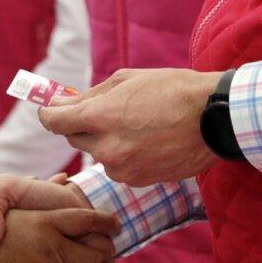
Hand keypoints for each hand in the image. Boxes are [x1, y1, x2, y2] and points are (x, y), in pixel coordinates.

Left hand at [38, 68, 224, 184]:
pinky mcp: (138, 182)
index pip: (54, 122)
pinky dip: (124, 154)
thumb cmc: (170, 90)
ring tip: (136, 123)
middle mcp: (107, 148)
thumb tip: (61, 104)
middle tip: (106, 108)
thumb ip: (89, 95)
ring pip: (98, 153)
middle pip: (74, 138)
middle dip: (82, 124)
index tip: (51, 109)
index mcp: (100, 117)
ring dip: (106, 140)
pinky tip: (147, 140)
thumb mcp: (126, 80)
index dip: (49, 113)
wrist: (213, 119)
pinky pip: (118, 166)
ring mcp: (123, 169)